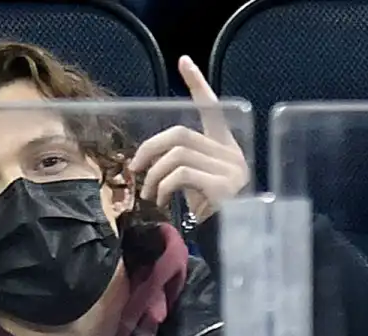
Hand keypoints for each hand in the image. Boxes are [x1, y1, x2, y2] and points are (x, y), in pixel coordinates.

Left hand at [129, 56, 249, 223]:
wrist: (233, 242)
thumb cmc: (212, 216)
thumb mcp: (196, 187)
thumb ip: (180, 168)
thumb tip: (144, 164)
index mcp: (225, 147)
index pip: (212, 108)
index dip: (197, 84)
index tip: (183, 62)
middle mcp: (229, 153)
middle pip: (180, 134)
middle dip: (150, 149)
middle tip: (134, 169)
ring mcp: (228, 168)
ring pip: (177, 154)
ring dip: (153, 176)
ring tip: (149, 195)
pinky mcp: (222, 185)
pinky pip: (180, 175)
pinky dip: (162, 187)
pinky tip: (161, 201)